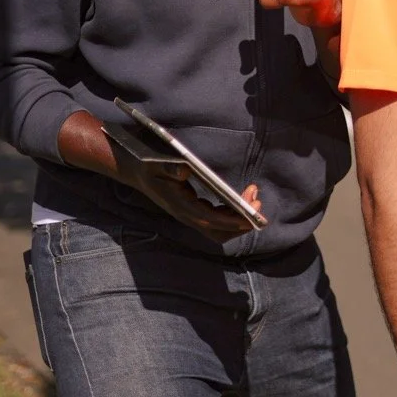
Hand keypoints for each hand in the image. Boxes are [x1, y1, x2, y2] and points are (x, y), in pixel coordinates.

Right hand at [124, 158, 260, 242]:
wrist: (138, 173)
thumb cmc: (149, 167)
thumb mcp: (157, 164)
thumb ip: (170, 167)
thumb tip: (185, 168)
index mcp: (181, 207)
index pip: (211, 220)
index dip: (232, 220)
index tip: (251, 214)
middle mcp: (188, 216)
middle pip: (220, 232)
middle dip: (242, 222)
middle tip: (258, 201)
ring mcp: (191, 216)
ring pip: (220, 229)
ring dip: (240, 219)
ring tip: (254, 196)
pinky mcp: (194, 212)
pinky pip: (218, 221)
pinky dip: (233, 213)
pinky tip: (241, 198)